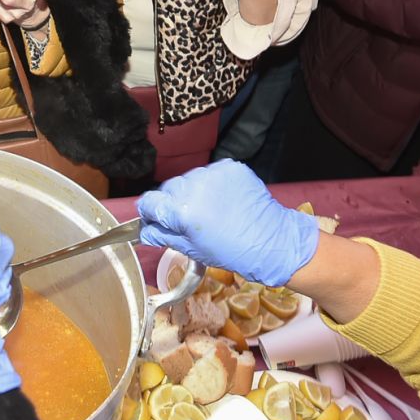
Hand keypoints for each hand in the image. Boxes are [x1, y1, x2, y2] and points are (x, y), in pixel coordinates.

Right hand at [137, 160, 318, 285]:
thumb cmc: (233, 252)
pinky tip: (222, 199)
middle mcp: (195, 187)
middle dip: (173, 203)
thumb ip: (165, 236)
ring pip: (189, 179)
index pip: (149, 202)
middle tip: (188, 219)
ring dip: (192, 192)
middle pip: (169, 189)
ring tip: (209, 209)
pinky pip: (210, 173)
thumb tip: (146, 230)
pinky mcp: (230, 167)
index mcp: (183, 211)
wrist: (272, 242)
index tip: (155, 218)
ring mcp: (214, 174)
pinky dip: (211, 185)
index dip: (150, 212)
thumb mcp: (193, 250)